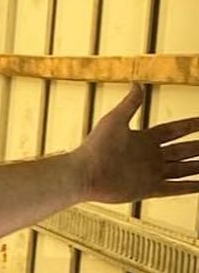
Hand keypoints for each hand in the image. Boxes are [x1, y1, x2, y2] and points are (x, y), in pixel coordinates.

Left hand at [75, 83, 198, 203]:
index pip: (175, 130)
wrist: (83, 174)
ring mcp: (150, 174)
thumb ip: (130, 104)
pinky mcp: (147, 189)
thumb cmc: (95, 147)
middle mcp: (150, 157)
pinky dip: (190, 187)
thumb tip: (137, 83)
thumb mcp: (115, 120)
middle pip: (183, 150)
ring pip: (184, 169)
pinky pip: (174, 188)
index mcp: (144, 139)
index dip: (191, 126)